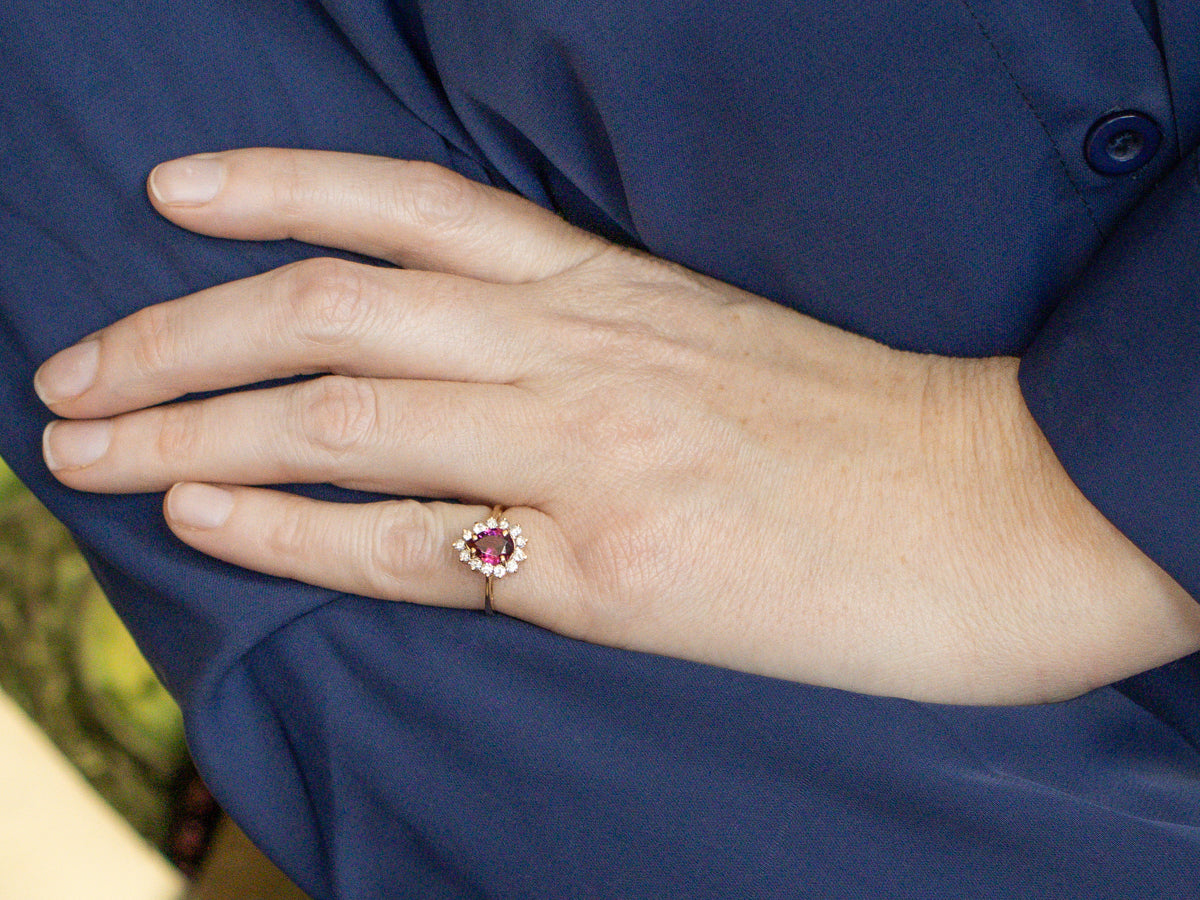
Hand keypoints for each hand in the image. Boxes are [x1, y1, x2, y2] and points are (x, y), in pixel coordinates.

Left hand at [35, 150, 1199, 703]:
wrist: (998, 504)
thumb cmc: (860, 430)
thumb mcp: (705, 347)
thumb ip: (582, 347)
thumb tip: (464, 386)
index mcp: (609, 286)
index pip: (409, 209)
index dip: (276, 188)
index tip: (172, 197)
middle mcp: (579, 348)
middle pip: (330, 313)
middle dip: (176, 333)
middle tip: (72, 370)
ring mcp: (588, 452)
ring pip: (340, 420)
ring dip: (190, 428)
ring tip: (82, 449)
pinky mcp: (610, 568)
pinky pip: (414, 543)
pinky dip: (291, 532)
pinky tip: (200, 518)